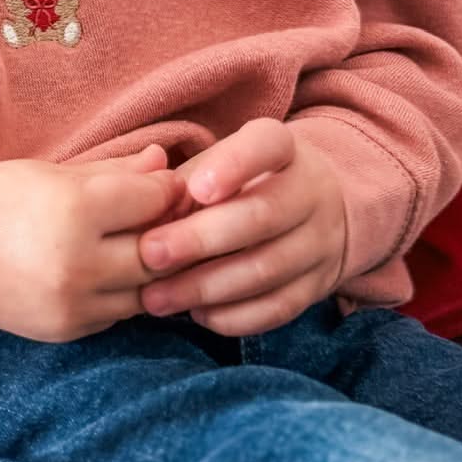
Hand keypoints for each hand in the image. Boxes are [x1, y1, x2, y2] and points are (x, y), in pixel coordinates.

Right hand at [0, 143, 190, 344]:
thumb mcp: (53, 173)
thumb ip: (115, 170)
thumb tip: (165, 162)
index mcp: (74, 209)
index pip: (154, 200)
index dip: (164, 190)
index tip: (159, 185)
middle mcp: (77, 261)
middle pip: (160, 251)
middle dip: (166, 233)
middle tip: (159, 219)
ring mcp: (72, 302)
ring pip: (145, 290)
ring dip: (147, 270)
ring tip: (132, 246)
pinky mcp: (65, 330)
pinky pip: (117, 314)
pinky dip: (119, 294)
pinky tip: (102, 272)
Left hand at [134, 117, 348, 335]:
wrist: (314, 212)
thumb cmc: (240, 184)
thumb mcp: (216, 166)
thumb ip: (181, 186)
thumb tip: (142, 220)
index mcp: (283, 149)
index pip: (267, 146)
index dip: (233, 166)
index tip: (195, 188)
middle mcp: (310, 193)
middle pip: (262, 216)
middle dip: (201, 239)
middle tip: (149, 255)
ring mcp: (319, 243)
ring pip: (266, 269)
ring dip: (205, 287)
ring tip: (155, 297)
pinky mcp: (316, 287)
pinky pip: (278, 308)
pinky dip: (233, 316)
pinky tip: (196, 314)